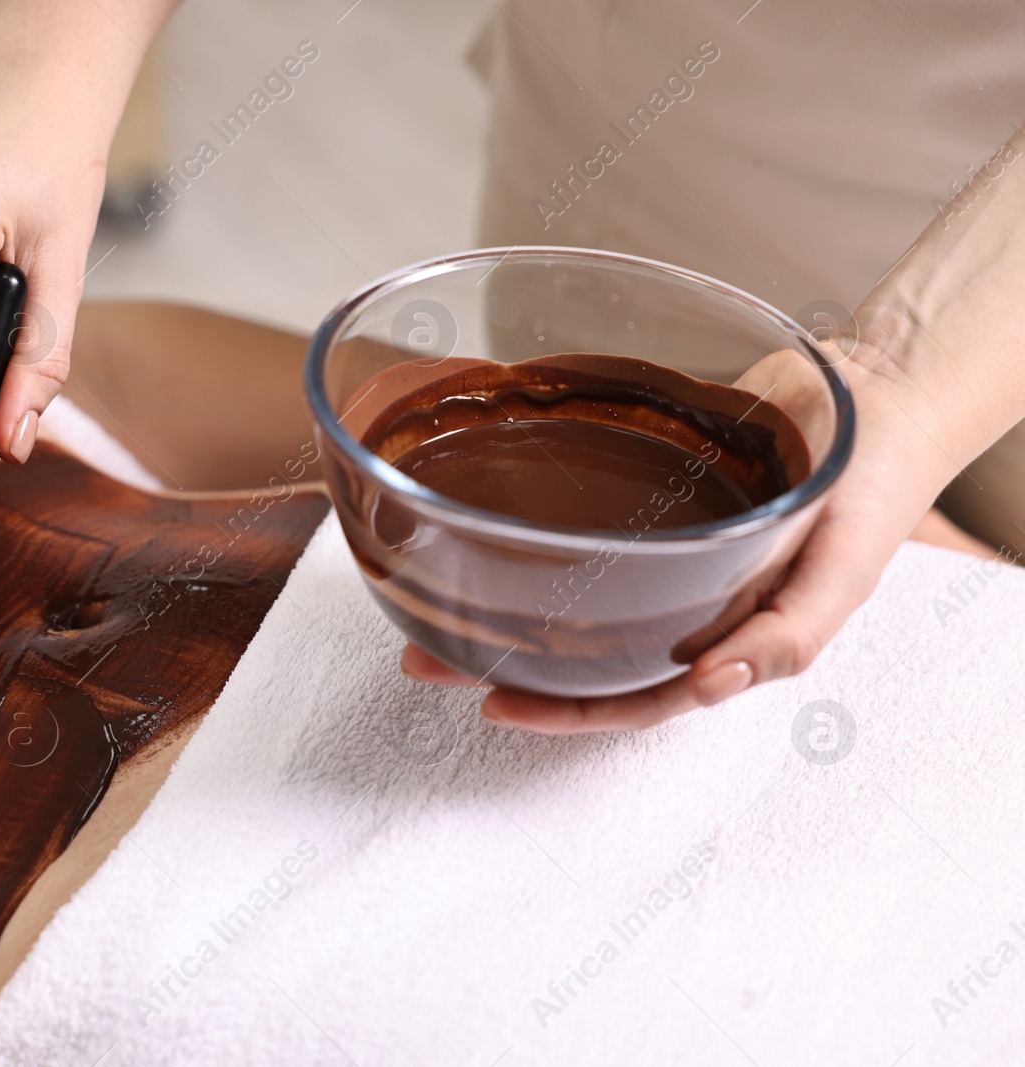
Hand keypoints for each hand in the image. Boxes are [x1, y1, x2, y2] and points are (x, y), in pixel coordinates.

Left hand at [400, 353, 986, 732]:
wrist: (878, 386)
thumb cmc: (871, 486)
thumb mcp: (844, 571)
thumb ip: (786, 635)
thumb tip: (710, 686)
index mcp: (724, 634)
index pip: (631, 695)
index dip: (563, 709)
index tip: (493, 702)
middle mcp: (680, 598)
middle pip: (579, 649)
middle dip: (503, 660)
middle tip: (424, 653)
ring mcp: (657, 547)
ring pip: (566, 589)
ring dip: (500, 601)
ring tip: (426, 595)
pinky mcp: (641, 490)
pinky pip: (578, 520)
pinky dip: (532, 534)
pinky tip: (481, 530)